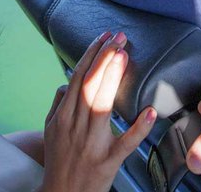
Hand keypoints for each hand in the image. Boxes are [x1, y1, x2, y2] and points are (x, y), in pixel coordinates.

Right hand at [40, 31, 156, 191]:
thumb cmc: (58, 162)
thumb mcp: (49, 130)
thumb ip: (58, 104)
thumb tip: (67, 82)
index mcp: (63, 117)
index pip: (78, 78)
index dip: (91, 55)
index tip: (104, 37)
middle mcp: (76, 127)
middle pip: (89, 86)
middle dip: (104, 58)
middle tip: (119, 38)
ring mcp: (92, 145)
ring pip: (102, 106)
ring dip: (112, 79)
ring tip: (124, 56)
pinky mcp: (108, 162)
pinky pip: (125, 144)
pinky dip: (138, 128)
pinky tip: (150, 112)